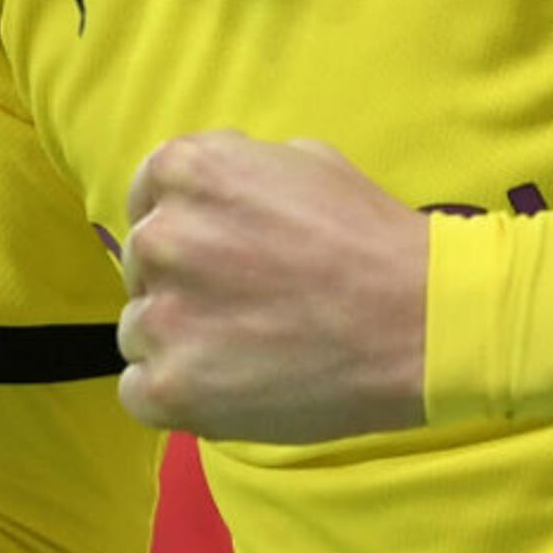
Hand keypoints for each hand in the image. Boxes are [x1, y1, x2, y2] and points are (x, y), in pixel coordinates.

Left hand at [116, 130, 428, 442]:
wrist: (415, 319)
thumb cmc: (365, 233)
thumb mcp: (300, 159)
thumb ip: (236, 171)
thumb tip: (208, 199)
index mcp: (187, 170)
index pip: (146, 196)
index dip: (179, 222)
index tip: (212, 248)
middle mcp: (162, 236)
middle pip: (142, 264)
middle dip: (182, 280)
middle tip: (241, 300)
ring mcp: (163, 316)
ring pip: (138, 329)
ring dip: (177, 338)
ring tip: (242, 348)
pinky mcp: (171, 388)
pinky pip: (137, 391)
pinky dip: (173, 393)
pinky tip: (224, 386)